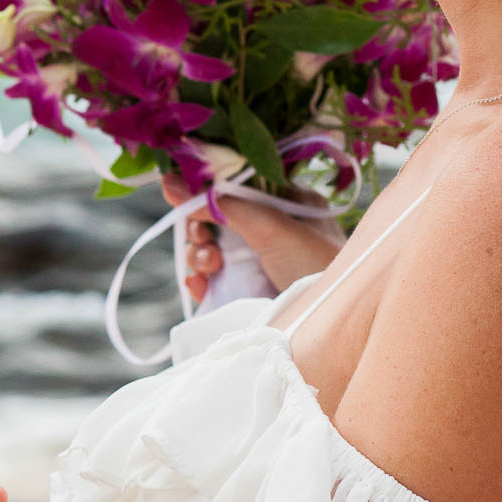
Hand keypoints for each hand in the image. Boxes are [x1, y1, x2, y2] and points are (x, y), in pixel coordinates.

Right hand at [165, 173, 344, 300]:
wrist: (332, 321)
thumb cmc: (316, 264)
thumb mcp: (270, 226)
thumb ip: (220, 203)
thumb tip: (168, 180)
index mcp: (284, 203)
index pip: (234, 187)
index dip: (207, 192)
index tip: (185, 198)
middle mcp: (270, 230)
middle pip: (216, 220)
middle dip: (202, 229)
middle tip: (204, 240)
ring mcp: (257, 263)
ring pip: (210, 251)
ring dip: (200, 257)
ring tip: (212, 267)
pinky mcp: (246, 294)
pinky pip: (212, 282)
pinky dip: (202, 282)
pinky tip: (201, 286)